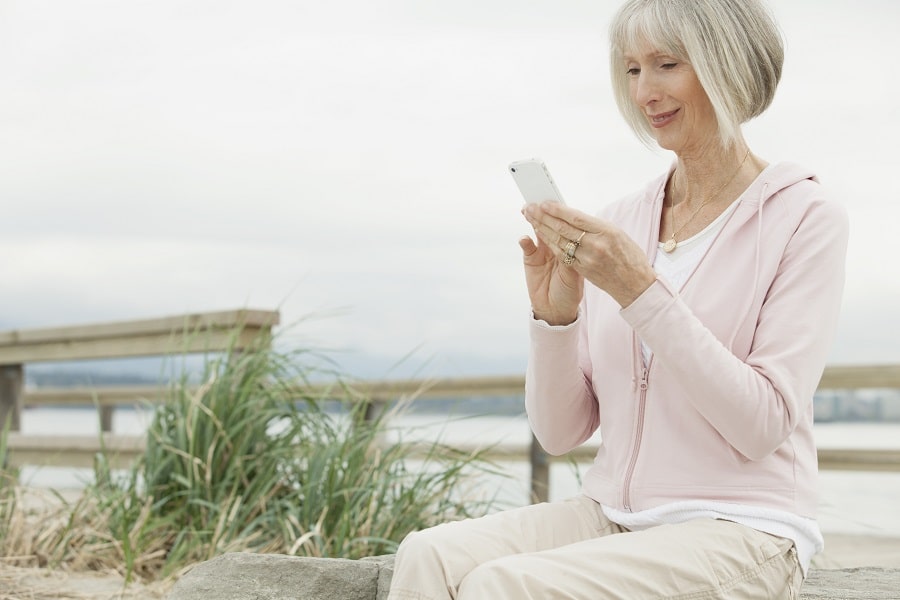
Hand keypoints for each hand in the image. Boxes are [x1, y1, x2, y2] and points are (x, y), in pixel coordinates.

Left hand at [522, 202, 655, 309]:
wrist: (635, 285)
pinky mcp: (582, 271)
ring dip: (542, 228)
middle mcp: (596, 245)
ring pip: (559, 241)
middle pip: (564, 228)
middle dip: (544, 216)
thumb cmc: (630, 257)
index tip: (544, 202)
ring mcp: (587, 259)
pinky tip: (541, 235)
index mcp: (607, 232)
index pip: (576, 217)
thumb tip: (574, 216)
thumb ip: (596, 226)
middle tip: (530, 207)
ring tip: (530, 218)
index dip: (558, 209)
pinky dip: (550, 243)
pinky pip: (562, 254)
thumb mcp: (618, 234)